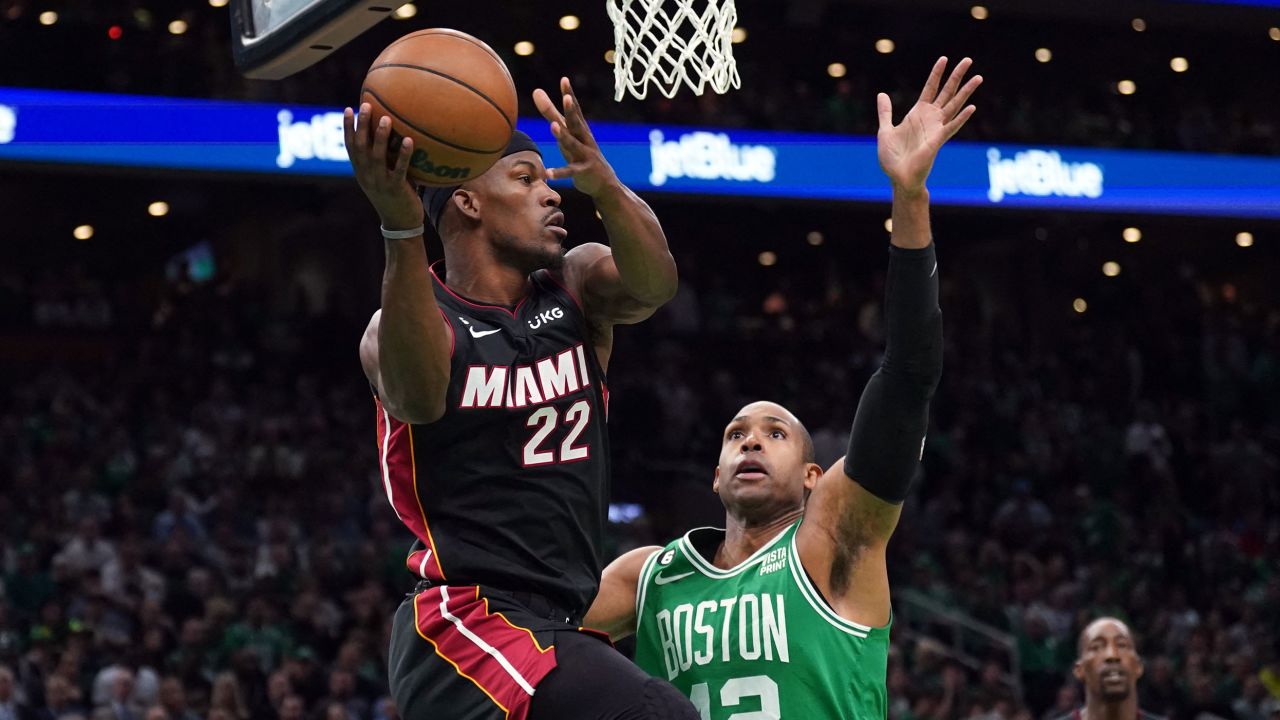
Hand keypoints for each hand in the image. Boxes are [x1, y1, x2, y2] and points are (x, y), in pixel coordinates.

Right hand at [343, 103, 422, 229]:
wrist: (400, 223)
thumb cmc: (394, 195)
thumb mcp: (382, 176)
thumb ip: (384, 158)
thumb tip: (394, 132)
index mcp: (361, 171)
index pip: (350, 146)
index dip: (348, 128)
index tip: (349, 108)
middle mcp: (367, 175)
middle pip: (361, 147)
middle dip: (362, 126)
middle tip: (366, 105)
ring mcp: (380, 182)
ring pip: (377, 156)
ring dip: (381, 136)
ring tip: (386, 118)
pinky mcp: (396, 189)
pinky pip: (400, 169)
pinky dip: (404, 154)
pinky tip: (410, 140)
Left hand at [532, 77, 619, 197]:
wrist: (605, 183)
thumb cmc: (581, 153)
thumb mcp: (566, 133)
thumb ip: (551, 113)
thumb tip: (536, 91)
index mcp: (580, 128)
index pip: (575, 109)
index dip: (570, 94)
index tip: (564, 79)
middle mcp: (584, 139)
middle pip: (576, 123)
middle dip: (571, 110)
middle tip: (566, 97)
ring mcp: (585, 155)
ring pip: (573, 144)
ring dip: (563, 136)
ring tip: (552, 127)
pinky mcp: (582, 172)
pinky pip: (569, 172)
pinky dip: (559, 173)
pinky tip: (547, 173)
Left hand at [877, 57, 981, 194]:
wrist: (898, 177)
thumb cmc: (893, 158)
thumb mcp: (885, 130)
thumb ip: (885, 112)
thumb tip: (882, 94)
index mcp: (918, 114)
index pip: (930, 88)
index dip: (936, 74)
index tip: (944, 58)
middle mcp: (930, 118)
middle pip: (947, 92)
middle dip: (957, 76)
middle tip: (969, 60)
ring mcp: (936, 129)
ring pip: (954, 105)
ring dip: (966, 92)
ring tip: (978, 77)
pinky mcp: (937, 141)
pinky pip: (951, 127)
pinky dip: (961, 118)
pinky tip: (972, 107)